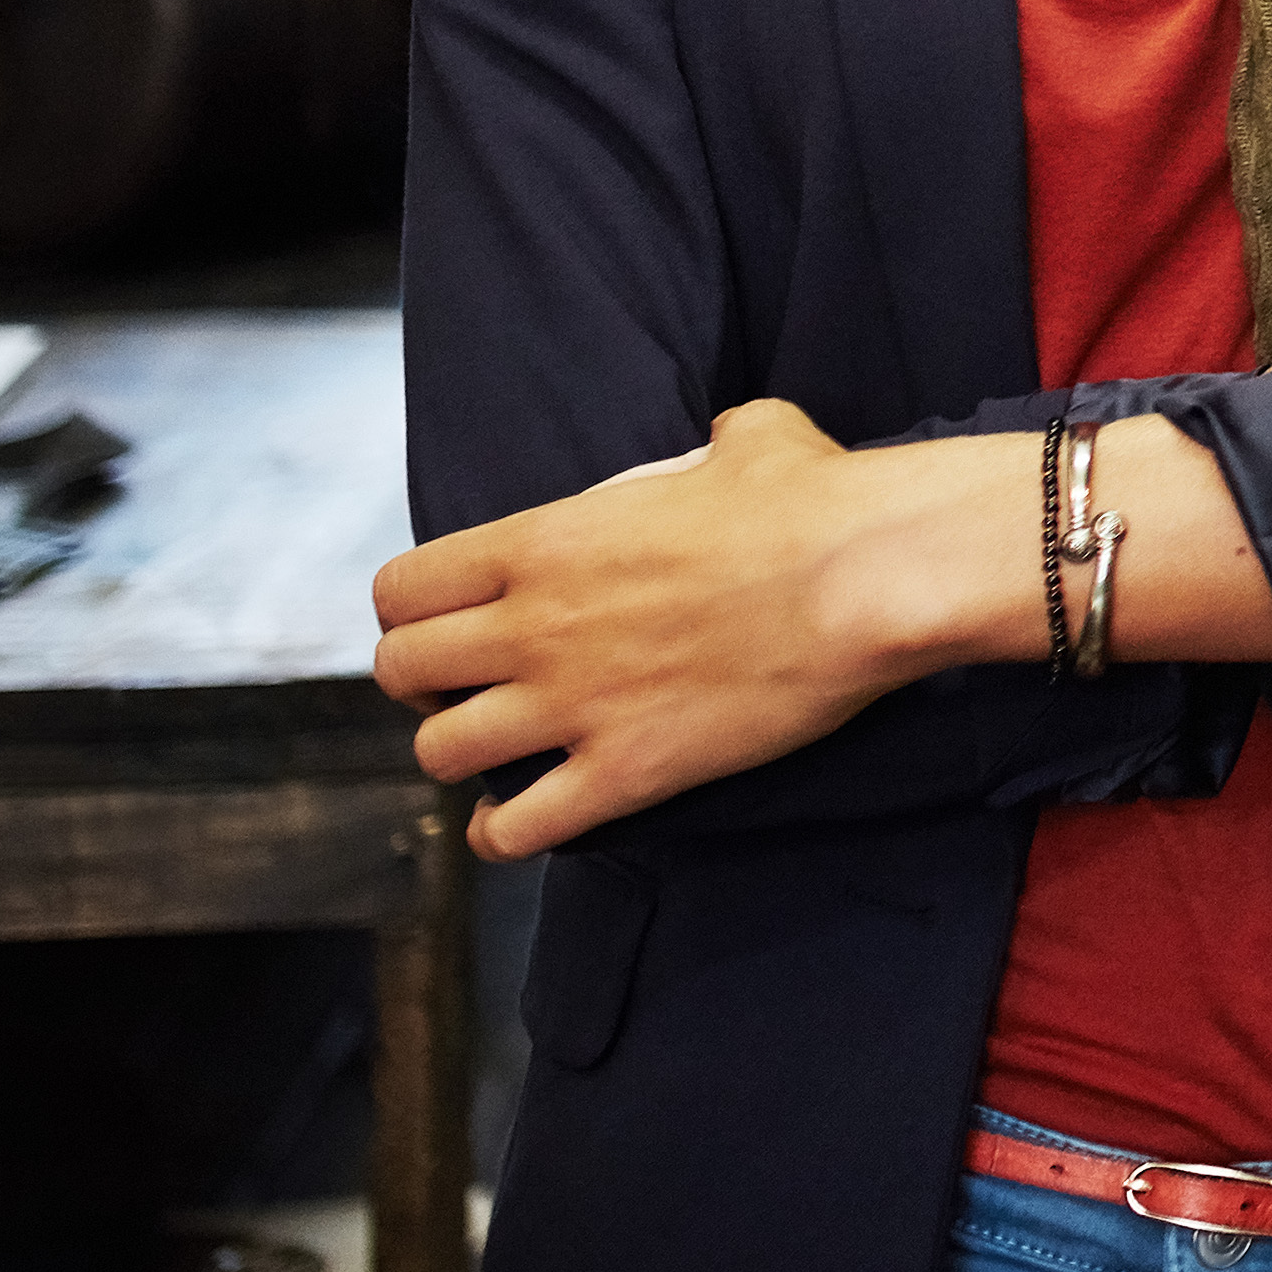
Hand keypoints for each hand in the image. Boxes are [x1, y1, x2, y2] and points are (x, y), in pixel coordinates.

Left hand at [370, 400, 993, 858]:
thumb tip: (737, 437)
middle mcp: (536, 626)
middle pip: (401, 672)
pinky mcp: (627, 771)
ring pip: (440, 754)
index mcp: (546, 541)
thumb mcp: (754, 440)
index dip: (414, 612)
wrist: (870, 578)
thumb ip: (719, 440)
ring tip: (501, 754)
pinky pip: (519, 829)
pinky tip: (523, 821)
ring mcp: (575, 704)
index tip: (454, 622)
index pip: (403, 588)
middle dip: (424, 685)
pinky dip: (505, 833)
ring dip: (462, 756)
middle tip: (473, 687)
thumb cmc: (816, 502)